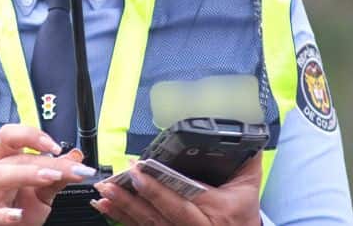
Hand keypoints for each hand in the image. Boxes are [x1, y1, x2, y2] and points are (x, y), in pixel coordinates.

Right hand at [0, 124, 96, 225]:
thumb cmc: (16, 208)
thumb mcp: (40, 194)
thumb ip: (57, 177)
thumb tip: (76, 157)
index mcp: (4, 161)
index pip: (11, 136)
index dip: (32, 136)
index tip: (56, 147)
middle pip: (13, 158)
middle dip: (44, 162)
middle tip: (71, 169)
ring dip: (26, 175)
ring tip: (49, 178)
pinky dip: (4, 214)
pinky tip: (18, 214)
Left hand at [90, 154, 262, 225]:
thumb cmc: (242, 218)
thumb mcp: (248, 190)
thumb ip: (245, 162)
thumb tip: (245, 136)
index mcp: (211, 213)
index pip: (180, 199)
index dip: (156, 187)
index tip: (138, 170)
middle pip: (157, 214)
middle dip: (133, 197)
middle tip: (113, 180)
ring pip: (145, 223)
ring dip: (122, 207)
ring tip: (104, 191)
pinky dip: (121, 217)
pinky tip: (105, 206)